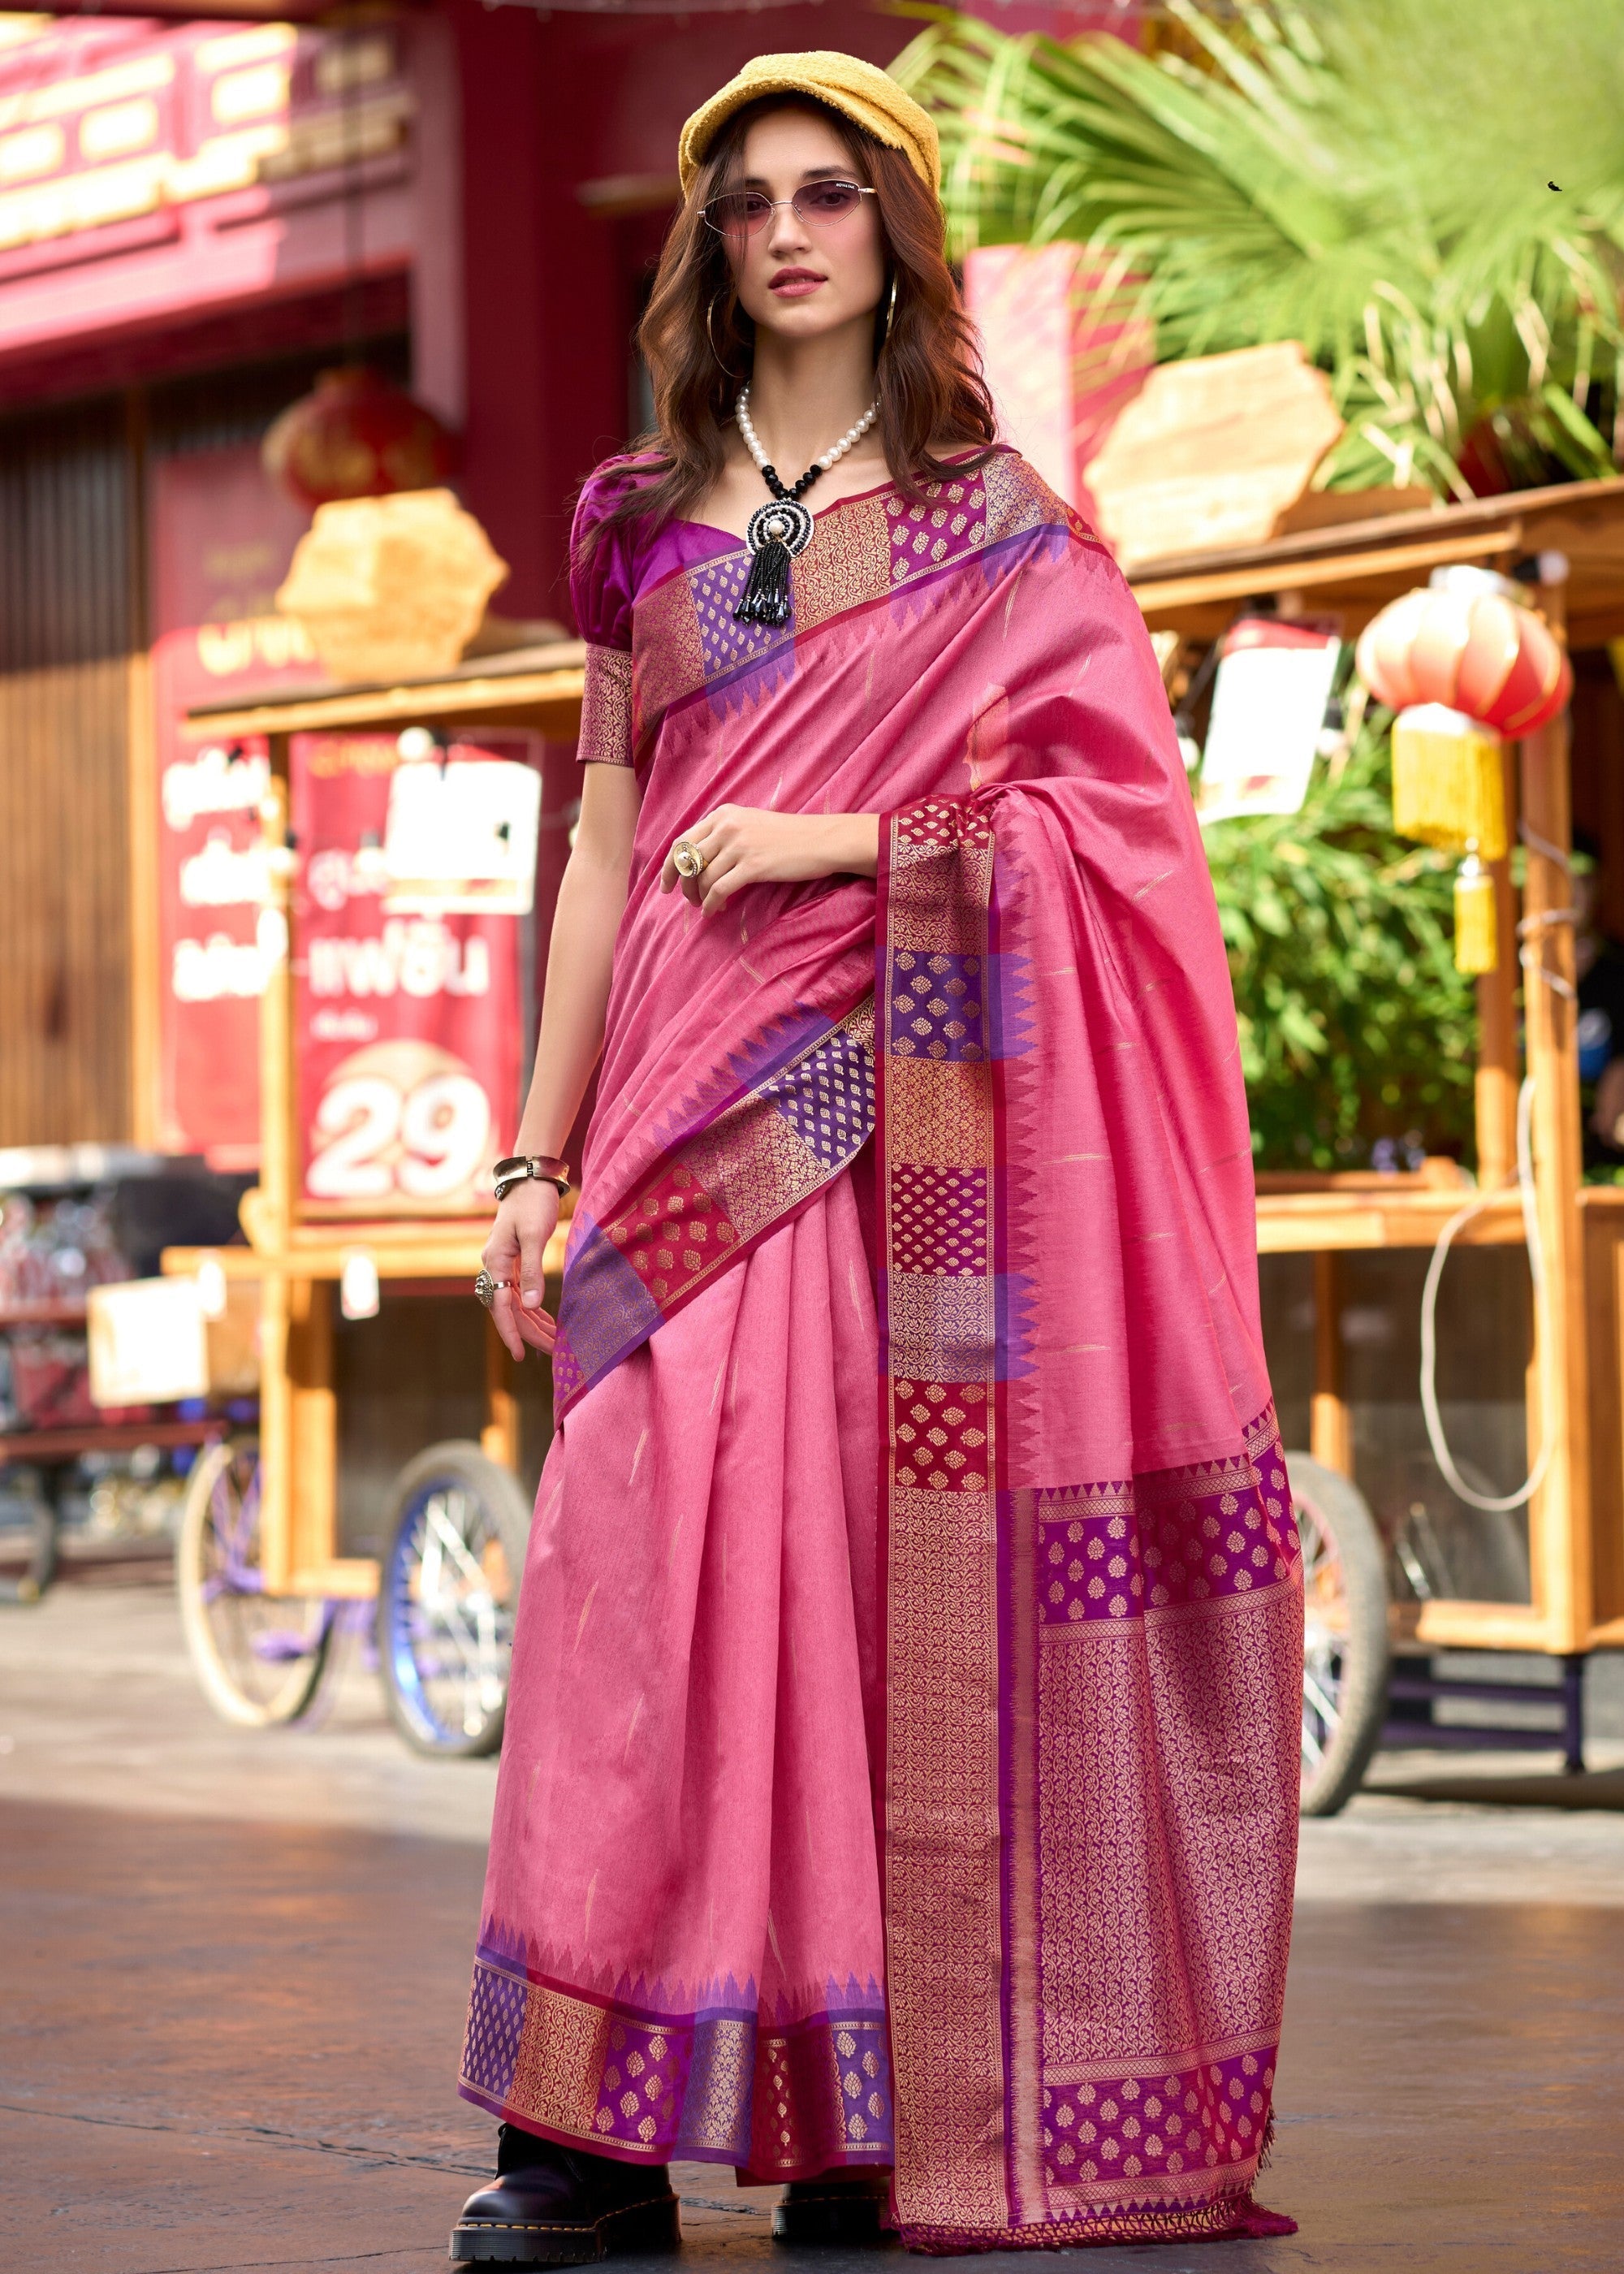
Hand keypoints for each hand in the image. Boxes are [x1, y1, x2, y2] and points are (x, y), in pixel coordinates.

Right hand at [481, 1180, 559, 1360]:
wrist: (530, 1177)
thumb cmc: (533, 1202)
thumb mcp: (534, 1235)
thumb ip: (531, 1270)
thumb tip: (532, 1306)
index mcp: (494, 1262)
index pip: (500, 1307)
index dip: (511, 1332)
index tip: (519, 1355)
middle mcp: (494, 1267)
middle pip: (509, 1309)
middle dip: (530, 1332)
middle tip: (553, 1352)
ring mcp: (503, 1265)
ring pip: (516, 1304)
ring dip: (534, 1324)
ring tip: (555, 1343)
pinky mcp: (513, 1261)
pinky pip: (521, 1293)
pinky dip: (535, 1309)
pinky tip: (548, 1321)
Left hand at [660, 805, 877, 916]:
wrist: (822, 840)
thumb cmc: (789, 836)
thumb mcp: (751, 823)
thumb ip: (725, 834)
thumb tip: (700, 861)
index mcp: (723, 814)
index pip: (682, 841)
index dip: (669, 866)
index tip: (666, 884)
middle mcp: (727, 826)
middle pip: (687, 861)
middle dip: (682, 885)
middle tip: (686, 900)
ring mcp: (739, 845)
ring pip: (702, 877)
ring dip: (699, 897)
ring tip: (706, 907)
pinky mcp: (752, 865)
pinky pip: (720, 889)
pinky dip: (712, 904)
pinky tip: (714, 912)